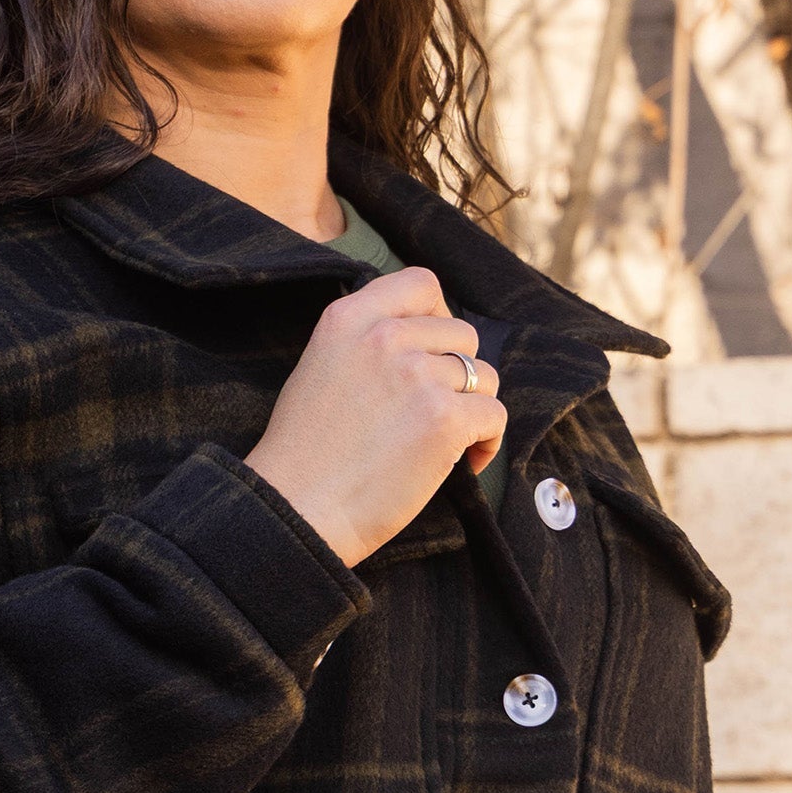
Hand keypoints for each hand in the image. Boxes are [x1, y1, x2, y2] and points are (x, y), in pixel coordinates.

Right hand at [244, 266, 505, 567]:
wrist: (296, 508)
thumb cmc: (304, 453)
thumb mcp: (319, 367)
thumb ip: (364, 341)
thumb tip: (423, 342)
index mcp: (349, 319)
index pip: (421, 284)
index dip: (439, 316)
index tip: (433, 351)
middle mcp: (384, 336)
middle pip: (461, 334)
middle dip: (457, 373)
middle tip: (434, 411)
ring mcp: (417, 375)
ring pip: (482, 376)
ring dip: (473, 407)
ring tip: (448, 441)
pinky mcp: (443, 418)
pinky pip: (494, 415)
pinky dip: (487, 441)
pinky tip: (464, 462)